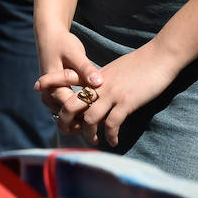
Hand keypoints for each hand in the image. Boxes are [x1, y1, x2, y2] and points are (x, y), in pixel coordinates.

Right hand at [34, 29, 101, 137]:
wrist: (49, 38)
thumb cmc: (63, 44)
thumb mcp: (74, 53)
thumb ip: (86, 69)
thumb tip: (99, 82)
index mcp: (53, 89)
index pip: (72, 110)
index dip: (91, 113)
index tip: (108, 112)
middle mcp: (49, 98)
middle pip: (69, 120)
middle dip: (88, 123)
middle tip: (107, 122)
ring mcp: (51, 101)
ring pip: (69, 121)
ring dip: (85, 121)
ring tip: (104, 119)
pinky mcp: (56, 99)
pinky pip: (69, 114)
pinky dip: (81, 115)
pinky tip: (97, 111)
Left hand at [55, 41, 179, 147]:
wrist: (159, 56)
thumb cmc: (140, 63)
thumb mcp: (115, 69)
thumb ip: (103, 80)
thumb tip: (98, 93)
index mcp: (95, 76)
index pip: (67, 77)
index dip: (51, 81)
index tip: (37, 86)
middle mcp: (99, 85)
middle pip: (72, 104)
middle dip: (65, 121)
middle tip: (68, 131)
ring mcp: (112, 93)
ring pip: (90, 118)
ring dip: (89, 134)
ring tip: (94, 141)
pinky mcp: (126, 101)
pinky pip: (113, 124)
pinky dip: (111, 136)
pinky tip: (113, 141)